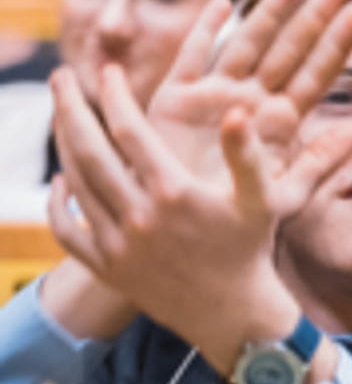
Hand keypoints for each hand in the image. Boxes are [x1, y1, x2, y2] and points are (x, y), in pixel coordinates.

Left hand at [48, 0, 351, 374]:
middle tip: (60, 78)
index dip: (116, 96)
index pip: (130, 132)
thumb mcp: (261, 199)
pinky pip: (68, 229)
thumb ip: (246, 154)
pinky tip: (61, 182)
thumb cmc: (250, 248)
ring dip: (62, 144)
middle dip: (70, 108)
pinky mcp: (107, 266)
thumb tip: (236, 112)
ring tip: (60, 116)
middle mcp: (139, 217)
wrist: (233, 313)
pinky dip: (58, 203)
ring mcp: (117, 244)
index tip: (107, 70)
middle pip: (89, 150)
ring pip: (75, 184)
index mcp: (175, 194)